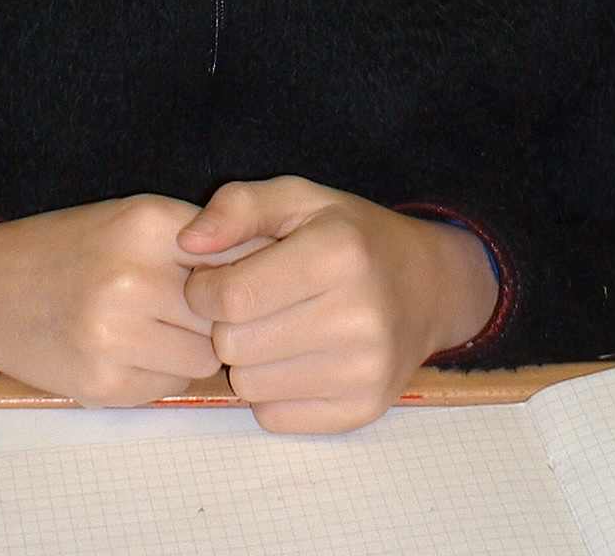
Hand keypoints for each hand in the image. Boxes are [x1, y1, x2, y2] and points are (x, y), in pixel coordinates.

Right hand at [0, 194, 266, 405]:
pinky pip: (171, 385)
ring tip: (155, 326)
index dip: (246, 271)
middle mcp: (132, 278)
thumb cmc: (73, 246)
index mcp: (147, 224)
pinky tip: (131, 350)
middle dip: (216, 312)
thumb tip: (275, 265)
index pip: (236, 256)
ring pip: (205, 355)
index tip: (244, 278)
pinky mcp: (105, 384)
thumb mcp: (133, 218)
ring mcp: (116, 336)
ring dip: (193, 346)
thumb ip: (198, 236)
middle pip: (226, 311)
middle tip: (184, 304)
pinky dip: (162, 372)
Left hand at [178, 177, 498, 433]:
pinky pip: (273, 417)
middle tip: (249, 304)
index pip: (230, 297)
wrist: (428, 287)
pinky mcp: (361, 410)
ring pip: (248, 386)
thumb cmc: (351, 236)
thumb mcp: (299, 197)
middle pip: (234, 346)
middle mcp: (358, 317)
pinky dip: (270, 391)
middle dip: (226, 324)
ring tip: (273, 328)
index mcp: (338, 254)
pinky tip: (293, 358)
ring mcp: (364, 370)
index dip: (204, 289)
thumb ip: (238, 207)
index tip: (215, 280)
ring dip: (246, 359)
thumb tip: (187, 242)